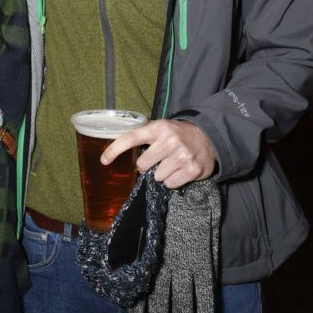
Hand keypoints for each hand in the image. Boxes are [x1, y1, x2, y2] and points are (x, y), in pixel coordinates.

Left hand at [101, 119, 216, 189]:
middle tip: (158, 159)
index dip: (115, 149)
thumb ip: (145, 137)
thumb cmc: (179, 134)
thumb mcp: (162, 128)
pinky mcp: (192, 170)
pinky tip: (180, 170)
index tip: (104, 160)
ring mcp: (182, 156)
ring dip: (162, 173)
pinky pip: (171, 184)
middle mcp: (170, 140)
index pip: (131, 138)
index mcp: (159, 128)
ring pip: (157, 177)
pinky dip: (173, 180)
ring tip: (172, 163)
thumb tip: (120, 151)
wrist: (209, 137)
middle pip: (143, 165)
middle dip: (147, 166)